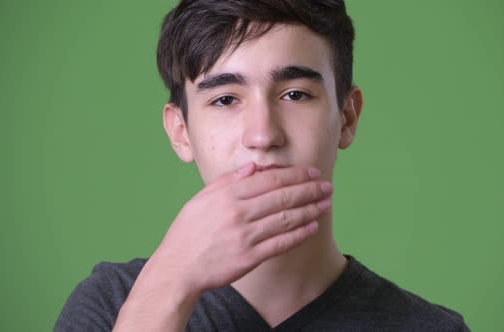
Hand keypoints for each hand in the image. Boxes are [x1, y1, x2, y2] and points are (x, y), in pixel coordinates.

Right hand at [148, 162, 332, 293]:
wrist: (177, 268)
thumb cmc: (188, 232)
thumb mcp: (201, 199)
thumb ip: (228, 181)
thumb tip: (253, 167)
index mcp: (228, 195)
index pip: (270, 179)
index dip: (295, 175)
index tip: (312, 172)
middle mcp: (238, 213)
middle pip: (283, 196)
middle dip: (309, 189)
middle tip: (327, 186)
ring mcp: (245, 236)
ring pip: (286, 218)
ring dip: (310, 210)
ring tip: (326, 204)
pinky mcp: (250, 258)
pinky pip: (281, 243)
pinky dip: (299, 234)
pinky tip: (312, 227)